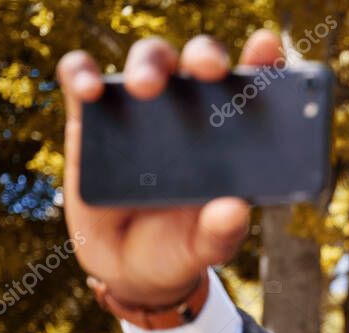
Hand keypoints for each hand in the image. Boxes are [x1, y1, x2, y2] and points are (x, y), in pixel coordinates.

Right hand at [57, 31, 281, 307]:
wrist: (130, 270)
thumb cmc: (181, 248)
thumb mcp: (205, 247)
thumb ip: (221, 232)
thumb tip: (235, 210)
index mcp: (231, 134)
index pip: (252, 86)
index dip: (263, 60)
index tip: (267, 47)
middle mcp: (189, 112)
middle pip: (198, 62)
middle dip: (205, 54)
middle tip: (208, 69)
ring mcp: (141, 112)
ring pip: (148, 60)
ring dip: (148, 63)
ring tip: (145, 87)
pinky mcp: (93, 121)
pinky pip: (82, 80)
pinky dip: (82, 74)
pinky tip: (89, 89)